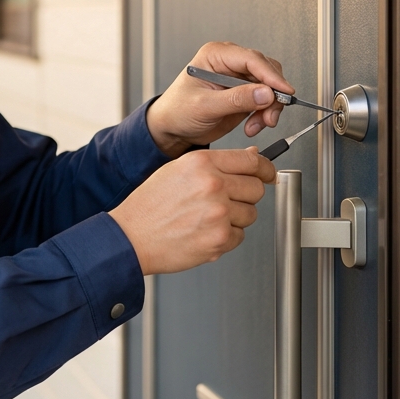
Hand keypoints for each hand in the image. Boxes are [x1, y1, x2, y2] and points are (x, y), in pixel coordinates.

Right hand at [109, 148, 275, 274]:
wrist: (131, 236)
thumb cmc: (150, 205)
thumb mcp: (179, 170)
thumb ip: (217, 164)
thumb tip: (252, 159)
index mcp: (201, 163)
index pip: (252, 162)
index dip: (265, 169)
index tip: (268, 174)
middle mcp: (212, 185)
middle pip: (256, 189)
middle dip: (245, 196)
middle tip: (224, 201)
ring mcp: (218, 213)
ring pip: (251, 214)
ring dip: (235, 218)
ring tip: (206, 218)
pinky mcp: (219, 239)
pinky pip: (240, 236)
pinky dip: (226, 237)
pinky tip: (203, 232)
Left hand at [146, 41, 293, 157]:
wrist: (172, 129)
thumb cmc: (177, 111)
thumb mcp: (204, 106)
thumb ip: (236, 99)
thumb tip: (265, 93)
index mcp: (215, 55)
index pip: (251, 59)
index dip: (271, 75)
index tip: (284, 92)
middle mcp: (229, 63)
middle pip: (265, 71)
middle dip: (272, 95)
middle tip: (269, 115)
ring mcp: (238, 79)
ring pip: (270, 87)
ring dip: (269, 108)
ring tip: (258, 124)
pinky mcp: (244, 94)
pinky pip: (266, 101)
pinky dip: (265, 114)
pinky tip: (253, 126)